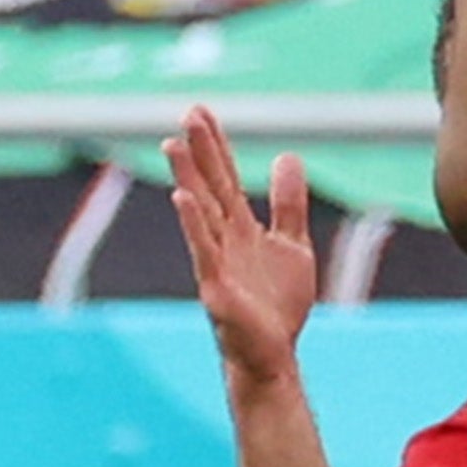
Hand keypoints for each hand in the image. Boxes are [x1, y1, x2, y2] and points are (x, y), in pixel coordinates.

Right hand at [166, 106, 318, 382]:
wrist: (273, 356)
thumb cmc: (277, 305)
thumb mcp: (292, 245)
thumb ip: (288, 203)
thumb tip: (287, 155)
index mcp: (240, 228)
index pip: (226, 177)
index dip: (215, 144)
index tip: (200, 110)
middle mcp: (224, 239)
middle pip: (211, 186)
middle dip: (200, 150)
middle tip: (188, 112)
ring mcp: (216, 261)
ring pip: (201, 212)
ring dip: (188, 178)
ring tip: (173, 145)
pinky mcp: (216, 287)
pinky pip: (203, 250)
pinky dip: (193, 224)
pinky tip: (182, 198)